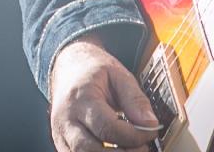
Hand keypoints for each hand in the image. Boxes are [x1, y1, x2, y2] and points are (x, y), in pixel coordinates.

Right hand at [48, 37, 159, 151]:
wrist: (67, 69)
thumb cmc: (93, 72)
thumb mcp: (118, 74)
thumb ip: (135, 99)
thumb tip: (150, 124)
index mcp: (81, 99)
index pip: (107, 128)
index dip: (134, 136)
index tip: (151, 131)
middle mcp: (66, 121)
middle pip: (93, 151)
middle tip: (142, 146)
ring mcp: (61, 136)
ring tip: (129, 148)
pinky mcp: (62, 146)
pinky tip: (115, 150)